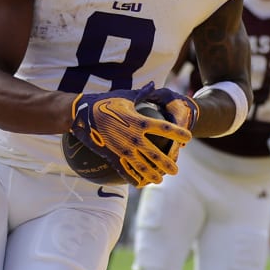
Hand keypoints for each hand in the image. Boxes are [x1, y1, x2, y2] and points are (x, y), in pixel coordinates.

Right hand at [71, 88, 192, 185]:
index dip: (178, 133)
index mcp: (140, 121)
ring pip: (142, 166)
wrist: (81, 115)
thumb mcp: (125, 95)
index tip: (188, 138)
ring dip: (152, 174)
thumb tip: (153, 85)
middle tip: (176, 170)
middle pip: (156, 154)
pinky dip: (133, 178)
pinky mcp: (112, 155)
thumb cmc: (104, 102)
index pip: (164, 128)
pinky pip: (125, 170)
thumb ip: (142, 93)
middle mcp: (134, 137)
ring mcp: (123, 148)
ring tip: (160, 180)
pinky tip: (139, 184)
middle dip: (168, 163)